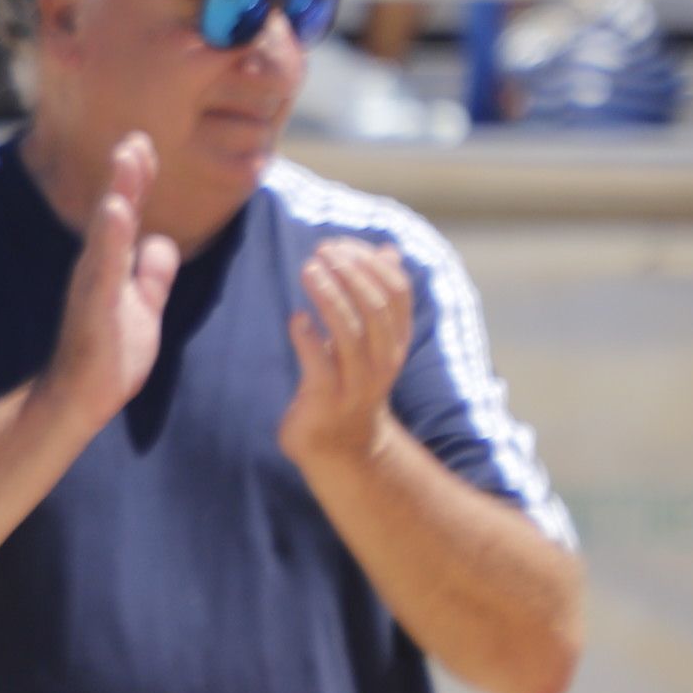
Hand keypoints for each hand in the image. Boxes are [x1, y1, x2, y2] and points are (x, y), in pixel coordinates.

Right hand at [29, 130, 180, 430]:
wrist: (81, 399)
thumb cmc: (108, 355)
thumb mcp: (143, 306)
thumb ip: (152, 274)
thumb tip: (162, 242)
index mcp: (111, 266)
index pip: (127, 214)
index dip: (136, 180)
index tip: (143, 144)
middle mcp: (98, 268)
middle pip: (116, 212)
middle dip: (127, 175)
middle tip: (136, 138)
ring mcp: (93, 286)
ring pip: (109, 232)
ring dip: (118, 193)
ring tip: (127, 158)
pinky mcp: (95, 308)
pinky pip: (105, 268)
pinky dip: (111, 237)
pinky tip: (115, 210)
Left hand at [280, 233, 413, 470]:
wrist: (342, 447)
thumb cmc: (351, 382)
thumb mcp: (371, 339)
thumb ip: (378, 296)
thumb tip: (390, 250)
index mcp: (395, 341)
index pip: (396, 292)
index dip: (370, 263)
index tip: (340, 244)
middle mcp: (383, 361)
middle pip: (375, 308)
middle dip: (350, 273)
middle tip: (321, 251)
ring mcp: (357, 383)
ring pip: (350, 333)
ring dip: (329, 296)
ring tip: (308, 270)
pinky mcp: (326, 400)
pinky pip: (319, 365)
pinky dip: (308, 338)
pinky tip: (296, 318)